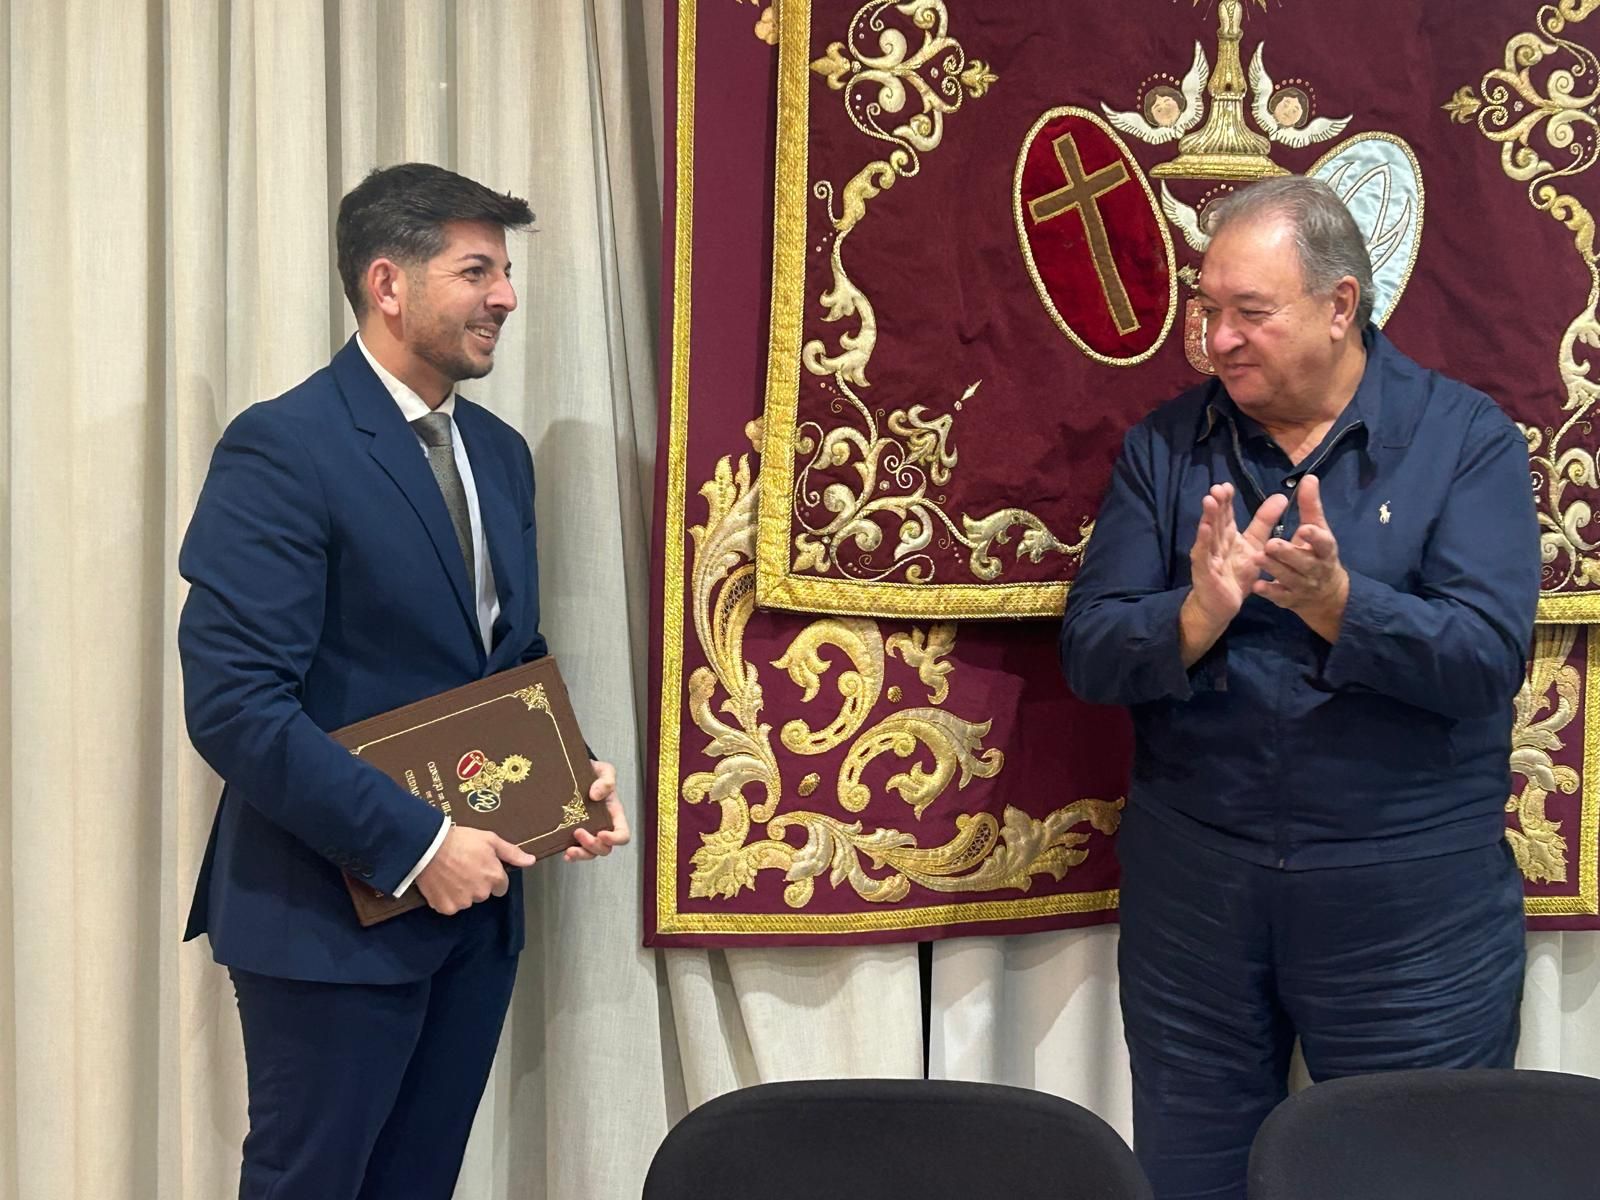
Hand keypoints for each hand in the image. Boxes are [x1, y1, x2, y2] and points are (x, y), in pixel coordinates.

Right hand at [416, 825, 535, 915]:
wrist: (428, 845)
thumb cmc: (460, 840)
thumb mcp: (490, 840)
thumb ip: (512, 853)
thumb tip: (531, 861)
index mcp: (495, 878)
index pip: (501, 887)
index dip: (492, 876)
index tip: (480, 867)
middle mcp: (481, 893)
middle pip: (483, 894)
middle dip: (477, 884)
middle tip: (463, 867)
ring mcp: (463, 902)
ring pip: (467, 900)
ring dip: (461, 891)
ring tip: (450, 873)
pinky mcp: (446, 907)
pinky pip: (450, 906)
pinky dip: (446, 898)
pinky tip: (441, 883)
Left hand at [564, 759, 630, 861]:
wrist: (574, 771)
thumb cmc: (594, 773)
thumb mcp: (604, 771)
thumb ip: (606, 780)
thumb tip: (596, 794)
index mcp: (614, 814)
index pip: (622, 834)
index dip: (615, 839)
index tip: (602, 834)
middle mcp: (603, 826)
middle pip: (605, 848)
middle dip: (593, 845)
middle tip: (579, 832)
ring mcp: (589, 831)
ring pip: (591, 853)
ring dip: (582, 854)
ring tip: (570, 850)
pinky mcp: (574, 834)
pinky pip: (576, 851)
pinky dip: (572, 856)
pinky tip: (565, 852)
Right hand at [1180, 482, 1288, 664]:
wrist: (1223, 605)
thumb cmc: (1235, 574)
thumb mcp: (1254, 545)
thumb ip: (1265, 522)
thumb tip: (1281, 496)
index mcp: (1226, 536)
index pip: (1225, 515)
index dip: (1226, 500)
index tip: (1227, 485)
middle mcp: (1214, 543)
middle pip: (1215, 520)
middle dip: (1216, 504)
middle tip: (1218, 487)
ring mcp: (1207, 556)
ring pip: (1208, 534)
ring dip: (1208, 517)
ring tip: (1209, 501)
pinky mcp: (1205, 571)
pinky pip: (1204, 556)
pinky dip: (1203, 542)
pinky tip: (1204, 530)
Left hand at [1253, 474, 1348, 641]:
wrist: (1326, 595)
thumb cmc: (1317, 553)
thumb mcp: (1317, 529)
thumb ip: (1310, 506)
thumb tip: (1309, 477)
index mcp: (1324, 550)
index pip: (1324, 543)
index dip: (1316, 537)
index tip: (1305, 528)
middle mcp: (1315, 569)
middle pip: (1303, 562)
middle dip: (1288, 553)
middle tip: (1271, 543)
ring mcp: (1303, 586)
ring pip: (1288, 578)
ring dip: (1274, 568)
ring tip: (1258, 557)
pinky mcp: (1290, 599)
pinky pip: (1279, 596)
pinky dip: (1269, 592)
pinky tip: (1256, 586)